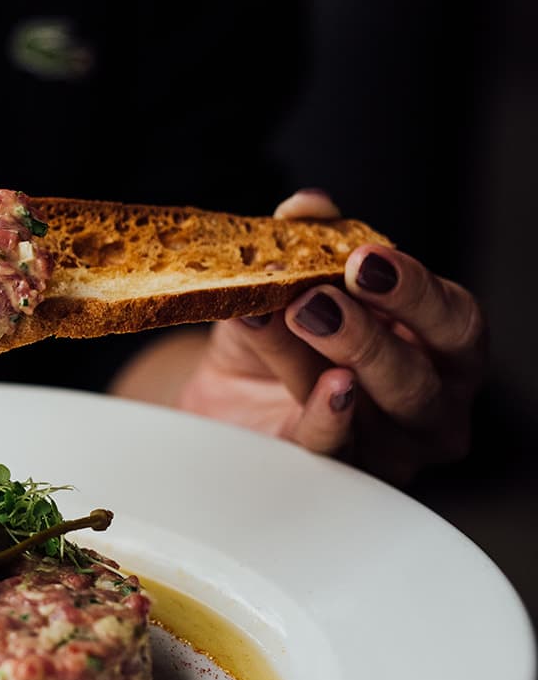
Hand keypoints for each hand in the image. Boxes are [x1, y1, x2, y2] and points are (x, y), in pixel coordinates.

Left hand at [177, 189, 487, 482]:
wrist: (227, 400)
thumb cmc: (280, 340)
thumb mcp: (284, 285)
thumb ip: (301, 243)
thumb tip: (308, 206)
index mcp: (438, 343)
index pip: (453, 318)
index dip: (412, 288)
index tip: (361, 259)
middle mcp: (432, 398)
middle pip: (428, 371)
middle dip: (373, 329)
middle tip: (318, 297)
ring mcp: (394, 445)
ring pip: (387, 409)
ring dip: (344, 358)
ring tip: (300, 318)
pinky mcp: (345, 473)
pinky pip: (342, 451)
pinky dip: (331, 416)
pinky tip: (325, 387)